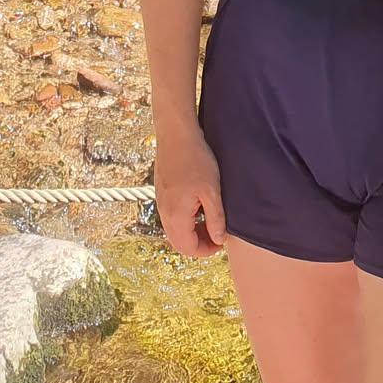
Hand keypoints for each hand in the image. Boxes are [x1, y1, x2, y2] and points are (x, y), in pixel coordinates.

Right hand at [153, 127, 226, 257]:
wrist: (176, 132)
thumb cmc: (196, 159)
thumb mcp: (212, 191)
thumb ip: (216, 219)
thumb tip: (219, 240)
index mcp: (176, 216)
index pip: (188, 248)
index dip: (206, 250)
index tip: (221, 241)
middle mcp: (164, 212)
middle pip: (179, 242)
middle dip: (198, 242)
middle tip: (216, 233)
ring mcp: (160, 201)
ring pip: (174, 228)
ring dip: (192, 230)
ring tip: (209, 217)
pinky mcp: (161, 191)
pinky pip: (171, 214)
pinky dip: (185, 218)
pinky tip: (198, 203)